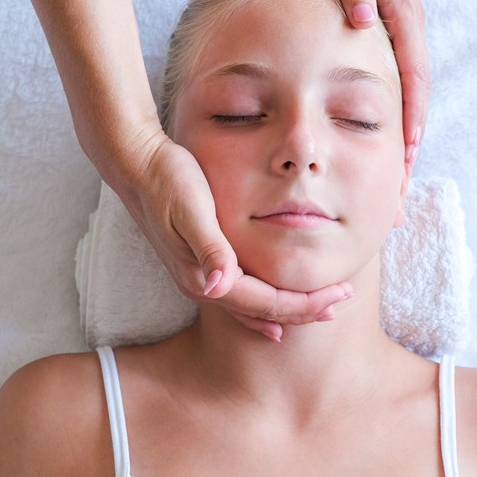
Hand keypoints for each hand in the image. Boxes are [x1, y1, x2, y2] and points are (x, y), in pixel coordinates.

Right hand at [121, 135, 353, 341]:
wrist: (135, 164)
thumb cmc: (166, 179)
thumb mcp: (191, 209)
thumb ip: (208, 248)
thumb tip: (218, 287)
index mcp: (204, 276)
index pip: (265, 303)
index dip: (304, 304)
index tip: (339, 294)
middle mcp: (201, 284)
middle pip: (261, 312)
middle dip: (303, 310)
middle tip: (341, 302)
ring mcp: (199, 277)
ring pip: (251, 307)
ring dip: (286, 310)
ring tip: (319, 308)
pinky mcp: (199, 263)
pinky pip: (239, 295)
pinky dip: (263, 304)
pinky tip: (275, 306)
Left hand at [316, 0, 430, 165]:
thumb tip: (361, 23)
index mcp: (402, 16)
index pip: (414, 76)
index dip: (413, 115)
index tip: (410, 149)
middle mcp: (408, 28)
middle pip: (417, 93)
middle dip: (414, 137)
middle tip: (406, 176)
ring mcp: (401, 31)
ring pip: (409, 90)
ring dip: (406, 128)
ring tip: (399, 166)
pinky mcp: (389, 32)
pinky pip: (397, 78)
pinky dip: (395, 108)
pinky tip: (381, 131)